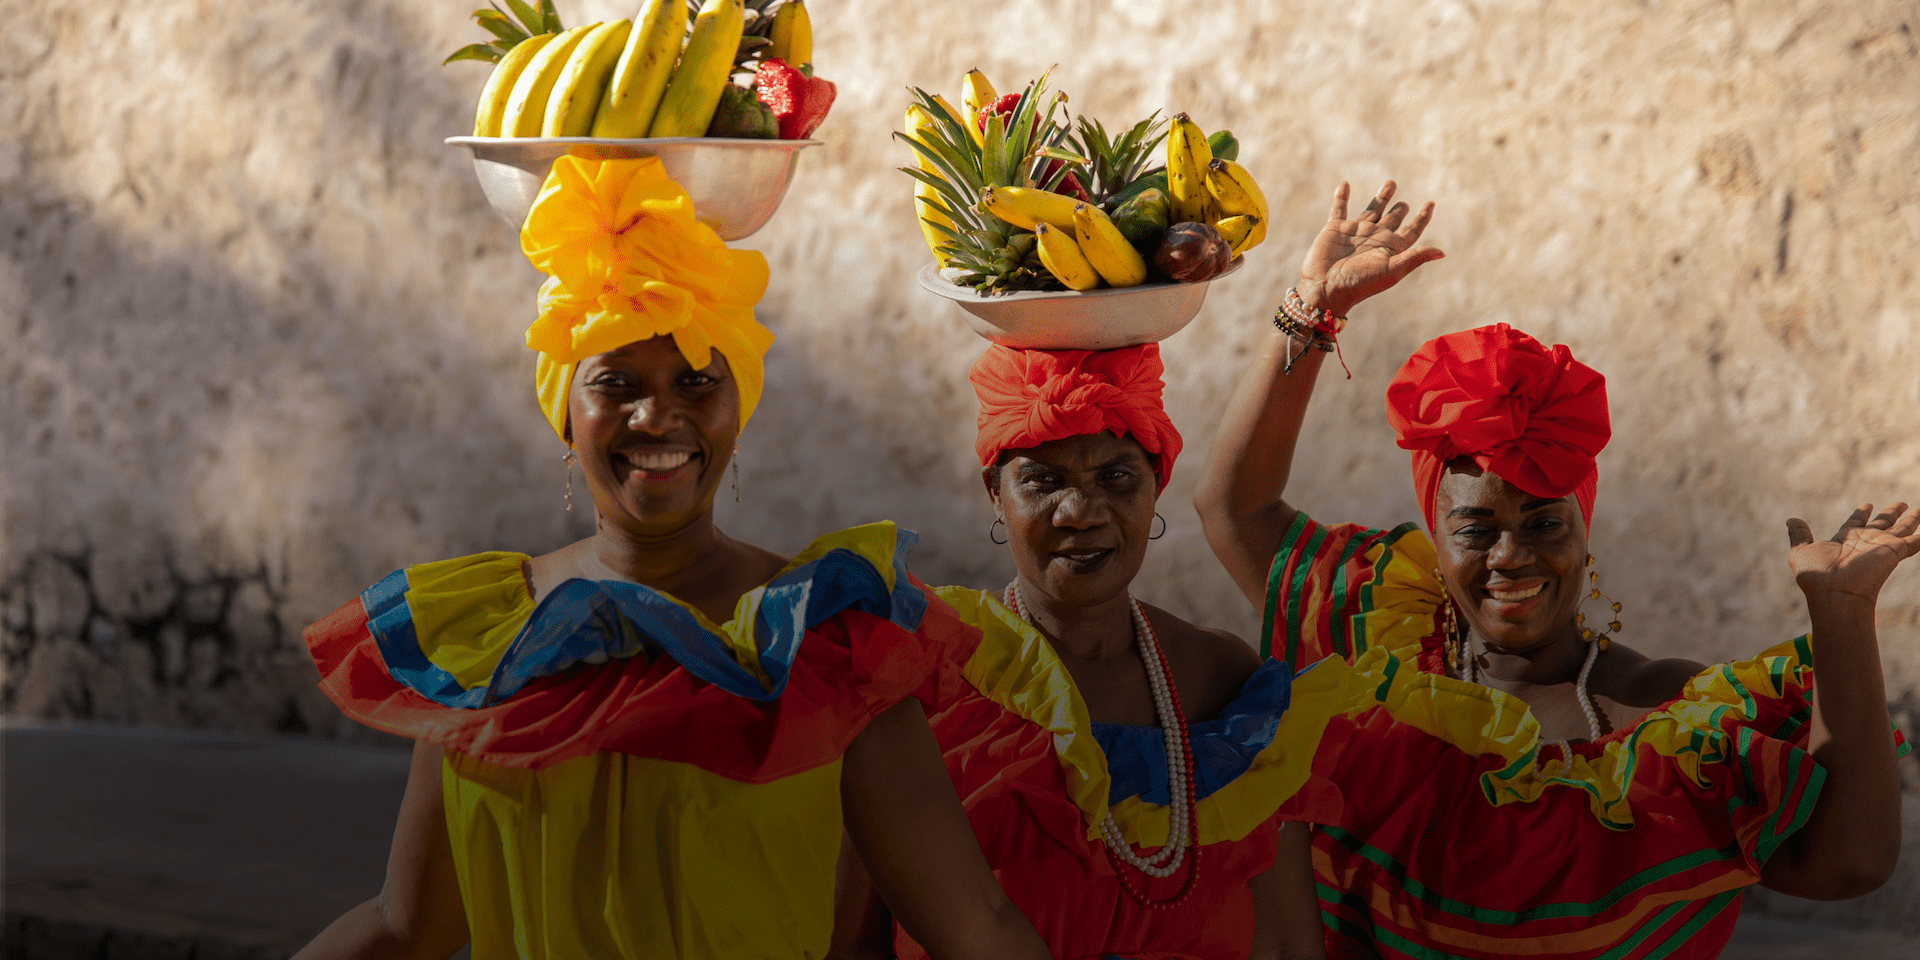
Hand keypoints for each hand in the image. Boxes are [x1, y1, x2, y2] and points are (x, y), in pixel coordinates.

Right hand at [1297, 180, 1444, 317]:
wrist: (1326, 288)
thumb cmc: (1360, 283)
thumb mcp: (1391, 271)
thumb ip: (1415, 258)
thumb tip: (1442, 252)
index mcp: (1390, 248)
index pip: (1411, 230)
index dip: (1422, 218)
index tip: (1431, 204)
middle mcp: (1375, 238)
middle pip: (1392, 219)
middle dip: (1400, 209)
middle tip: (1405, 203)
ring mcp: (1355, 232)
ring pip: (1372, 210)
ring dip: (1381, 198)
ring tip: (1391, 183)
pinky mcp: (1335, 229)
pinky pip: (1339, 209)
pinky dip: (1341, 197)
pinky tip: (1345, 184)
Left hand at [1786, 502, 1919, 601]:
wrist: (1834, 594)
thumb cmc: (1816, 576)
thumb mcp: (1800, 551)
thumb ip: (1799, 535)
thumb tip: (1791, 519)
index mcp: (1844, 540)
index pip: (1855, 523)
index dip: (1861, 513)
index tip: (1867, 504)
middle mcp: (1865, 542)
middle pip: (1882, 524)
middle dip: (1891, 513)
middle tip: (1901, 503)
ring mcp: (1881, 547)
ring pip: (1901, 529)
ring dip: (1912, 520)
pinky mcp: (1894, 552)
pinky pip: (1914, 542)